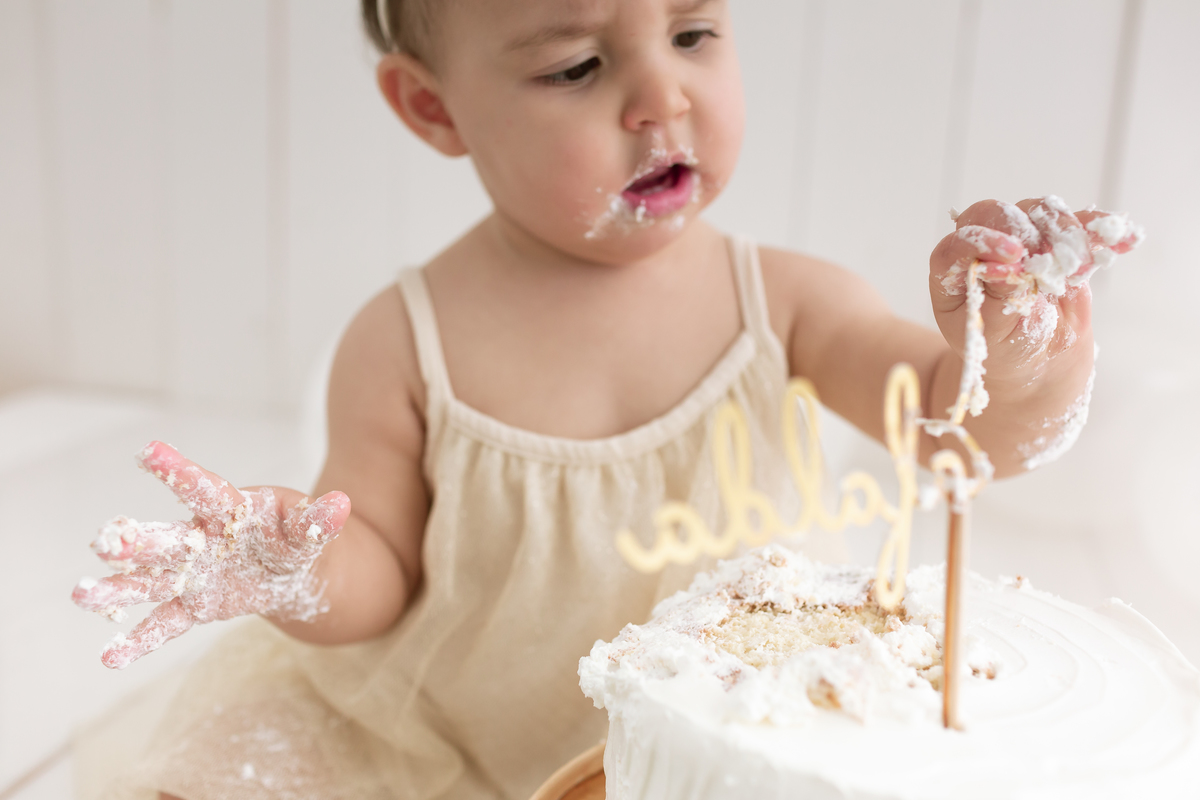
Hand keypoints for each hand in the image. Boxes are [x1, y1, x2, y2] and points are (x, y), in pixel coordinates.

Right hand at [72, 441, 350, 668]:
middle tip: (106, 539)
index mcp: (228, 510)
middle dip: (139, 541)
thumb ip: (318, 522)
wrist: (287, 568)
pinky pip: (164, 624)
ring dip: (118, 588)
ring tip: (81, 593)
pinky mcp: (194, 605)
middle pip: (167, 539)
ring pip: (151, 581)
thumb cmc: (292, 534)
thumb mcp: (308, 529)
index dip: (176, 470)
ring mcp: (192, 574)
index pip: (201, 487)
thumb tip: (341, 505)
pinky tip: (110, 657)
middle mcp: (200, 539)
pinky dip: (139, 641)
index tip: (147, 450)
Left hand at [929, 196, 1142, 378]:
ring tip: (1073, 271)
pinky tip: (1124, 239)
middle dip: (1027, 233)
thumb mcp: (990, 331)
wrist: (1035, 362)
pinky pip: (1079, 226)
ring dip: (1063, 235)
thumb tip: (1008, 264)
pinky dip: (1100, 230)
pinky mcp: (1057, 244)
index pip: (961, 239)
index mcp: (954, 267)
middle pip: (1000, 214)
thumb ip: (996, 296)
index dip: (985, 239)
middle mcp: (984, 246)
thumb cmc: (1000, 349)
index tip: (1013, 255)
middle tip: (1049, 263)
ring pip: (1040, 212)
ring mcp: (1023, 240)